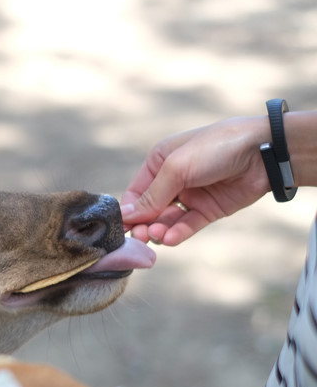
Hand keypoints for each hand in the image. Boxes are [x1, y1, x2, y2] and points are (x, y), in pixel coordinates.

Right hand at [120, 116, 270, 245]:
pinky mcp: (208, 210)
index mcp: (159, 163)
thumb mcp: (176, 168)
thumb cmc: (216, 147)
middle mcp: (172, 180)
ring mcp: (191, 196)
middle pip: (150, 210)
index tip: (123, 227)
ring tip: (158, 235)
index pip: (136, 193)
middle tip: (140, 236)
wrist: (263, 151)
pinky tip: (170, 238)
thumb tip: (126, 216)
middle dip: (143, 224)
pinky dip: (177, 233)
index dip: (130, 211)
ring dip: (159, 230)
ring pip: (167, 220)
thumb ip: (152, 195)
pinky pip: (187, 225)